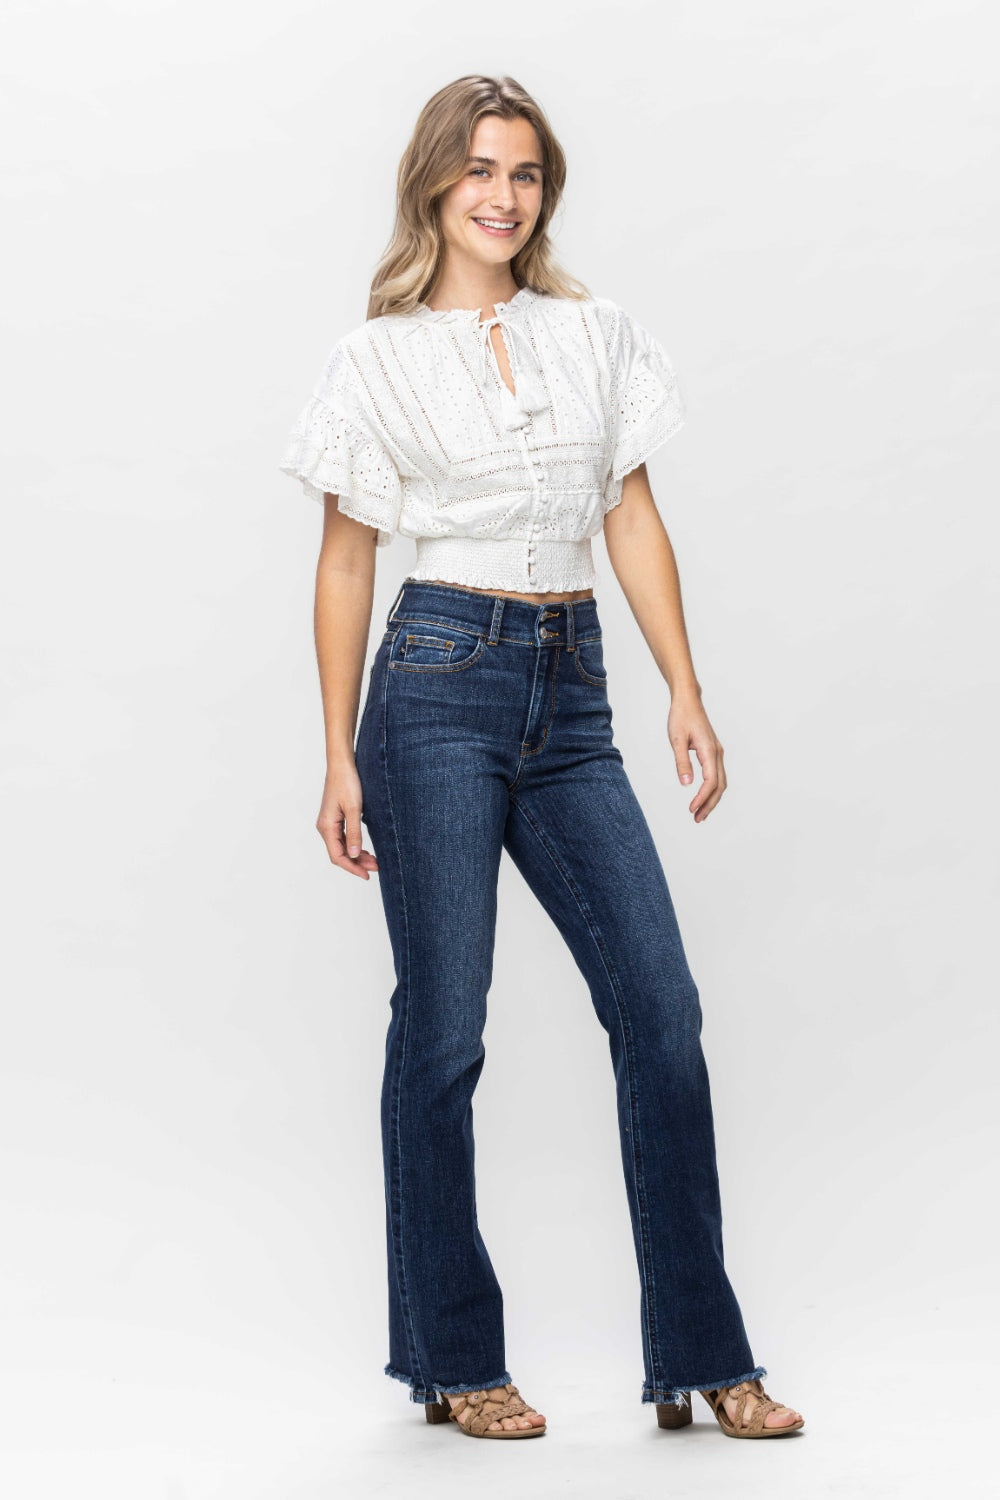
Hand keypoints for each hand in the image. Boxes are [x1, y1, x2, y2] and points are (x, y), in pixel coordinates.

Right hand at [316, 763, 379, 877]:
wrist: (341, 765)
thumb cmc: (346, 783)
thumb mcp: (354, 809)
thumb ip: (354, 833)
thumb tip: (355, 855)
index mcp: (327, 827)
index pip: (337, 856)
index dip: (352, 868)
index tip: (366, 875)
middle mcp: (325, 827)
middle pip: (339, 854)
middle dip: (357, 863)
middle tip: (376, 867)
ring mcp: (329, 823)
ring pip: (342, 847)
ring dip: (356, 855)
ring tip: (374, 860)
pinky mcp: (335, 819)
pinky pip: (343, 838)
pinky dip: (354, 846)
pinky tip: (365, 849)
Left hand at [668, 694, 726, 822]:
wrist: (688, 700)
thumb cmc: (681, 717)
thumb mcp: (676, 739)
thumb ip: (681, 762)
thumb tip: (685, 784)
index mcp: (709, 750)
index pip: (710, 781)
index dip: (702, 798)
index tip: (692, 809)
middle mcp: (717, 753)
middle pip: (719, 786)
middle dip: (710, 804)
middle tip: (697, 819)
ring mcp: (717, 753)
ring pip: (720, 782)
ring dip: (712, 799)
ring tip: (699, 813)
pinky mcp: (713, 752)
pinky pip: (717, 775)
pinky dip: (712, 789)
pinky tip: (702, 797)